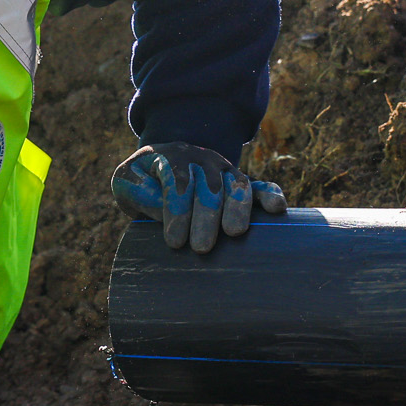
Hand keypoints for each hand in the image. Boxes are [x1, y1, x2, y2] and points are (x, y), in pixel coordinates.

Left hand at [111, 142, 285, 251]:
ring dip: (236, 208)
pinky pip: (260, 186)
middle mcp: (202, 160)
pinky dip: (270, 195)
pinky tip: (277, 209)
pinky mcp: (240, 184)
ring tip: (234, 233)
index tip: (174, 242)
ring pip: (236, 185)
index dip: (177, 210)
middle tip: (201, 248)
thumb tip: (164, 212)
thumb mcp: (128, 183)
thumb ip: (139, 192)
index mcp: (172, 157)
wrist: (161, 168)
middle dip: (205, 217)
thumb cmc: (143, 182)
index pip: (178, 180)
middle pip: (208, 186)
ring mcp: (224, 171)